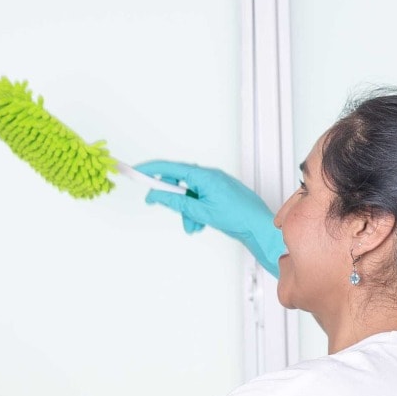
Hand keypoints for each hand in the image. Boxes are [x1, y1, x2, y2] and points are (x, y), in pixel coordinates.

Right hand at [135, 160, 286, 276]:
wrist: (259, 227)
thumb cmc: (238, 216)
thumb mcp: (201, 212)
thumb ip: (177, 203)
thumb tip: (159, 195)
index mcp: (204, 176)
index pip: (171, 168)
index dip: (151, 170)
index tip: (137, 171)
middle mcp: (209, 177)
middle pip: (178, 182)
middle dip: (172, 199)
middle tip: (163, 207)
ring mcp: (214, 185)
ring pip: (188, 195)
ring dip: (185, 211)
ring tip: (193, 225)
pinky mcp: (217, 194)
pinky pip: (198, 199)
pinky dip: (194, 212)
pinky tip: (200, 224)